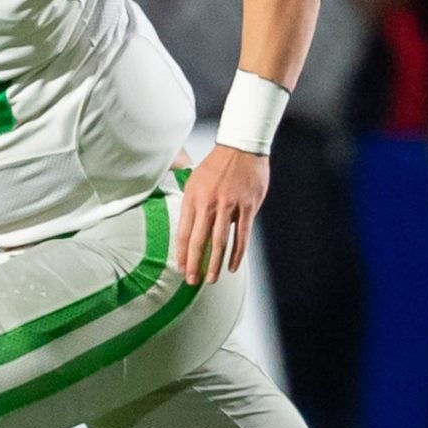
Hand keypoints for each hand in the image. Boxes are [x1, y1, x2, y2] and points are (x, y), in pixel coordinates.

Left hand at [175, 145, 268, 285]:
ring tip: (211, 279)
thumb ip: (192, 204)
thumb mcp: (195, 180)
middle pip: (198, 241)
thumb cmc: (218, 164)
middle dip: (194, 264)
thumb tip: (189, 228)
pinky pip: (241, 235)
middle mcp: (208, 203)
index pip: (183, 232)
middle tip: (192, 281)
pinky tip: (232, 266)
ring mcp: (228, 205)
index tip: (181, 268)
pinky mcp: (246, 207)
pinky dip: (236, 253)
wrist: (241, 146)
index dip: (181, 253)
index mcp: (192, 197)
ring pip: (219, 242)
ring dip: (214, 264)